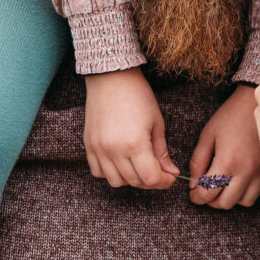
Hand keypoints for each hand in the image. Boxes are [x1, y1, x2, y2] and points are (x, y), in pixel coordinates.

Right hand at [84, 68, 177, 189]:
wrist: (111, 77)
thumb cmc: (138, 96)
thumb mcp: (157, 123)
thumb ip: (162, 152)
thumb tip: (170, 172)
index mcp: (135, 144)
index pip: (150, 178)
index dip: (164, 182)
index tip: (170, 177)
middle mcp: (114, 150)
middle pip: (134, 182)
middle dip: (150, 181)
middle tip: (158, 171)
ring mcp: (98, 149)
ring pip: (115, 181)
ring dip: (130, 179)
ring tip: (139, 166)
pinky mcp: (88, 145)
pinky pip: (98, 172)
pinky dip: (110, 172)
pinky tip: (121, 161)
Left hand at [189, 84, 259, 208]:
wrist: (256, 102)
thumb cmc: (230, 116)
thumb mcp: (207, 135)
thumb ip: (198, 161)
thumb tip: (193, 184)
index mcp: (228, 162)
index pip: (208, 194)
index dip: (196, 197)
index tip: (193, 193)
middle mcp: (247, 171)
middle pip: (226, 203)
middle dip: (212, 200)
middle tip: (208, 189)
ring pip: (246, 202)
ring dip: (233, 197)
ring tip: (226, 185)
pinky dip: (252, 190)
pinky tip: (245, 179)